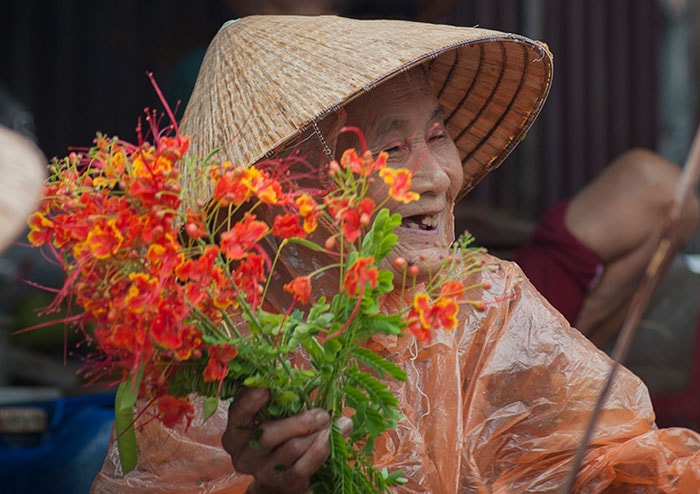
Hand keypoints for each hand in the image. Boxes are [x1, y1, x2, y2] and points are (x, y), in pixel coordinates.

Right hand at [222, 387, 349, 493]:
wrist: (279, 480)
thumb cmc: (279, 437)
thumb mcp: (274, 418)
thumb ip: (286, 401)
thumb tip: (312, 381)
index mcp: (236, 432)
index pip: (238, 413)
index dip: (249, 400)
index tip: (265, 388)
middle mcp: (244, 454)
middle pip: (268, 434)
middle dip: (299, 421)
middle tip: (322, 413)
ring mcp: (262, 471)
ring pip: (292, 448)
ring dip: (315, 434)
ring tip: (329, 424)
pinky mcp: (283, 483)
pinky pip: (303, 466)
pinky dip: (319, 451)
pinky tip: (328, 439)